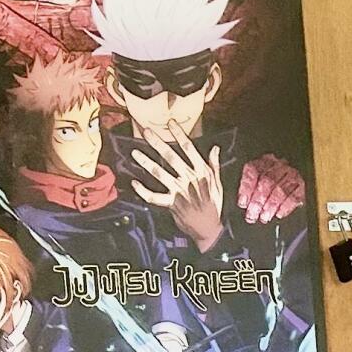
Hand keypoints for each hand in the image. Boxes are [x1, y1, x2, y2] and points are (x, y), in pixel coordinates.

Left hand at [131, 127, 225, 245]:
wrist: (209, 228)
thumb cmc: (214, 204)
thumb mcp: (217, 183)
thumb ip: (214, 164)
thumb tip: (215, 148)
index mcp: (201, 171)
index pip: (189, 148)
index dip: (179, 134)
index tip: (170, 122)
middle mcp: (189, 178)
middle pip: (171, 157)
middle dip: (157, 143)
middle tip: (146, 131)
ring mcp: (178, 191)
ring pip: (159, 173)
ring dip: (146, 162)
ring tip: (134, 152)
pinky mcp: (171, 203)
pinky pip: (153, 196)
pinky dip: (142, 191)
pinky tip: (134, 183)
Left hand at [238, 153, 305, 225]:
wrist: (293, 182)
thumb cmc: (267, 184)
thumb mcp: (255, 182)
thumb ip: (247, 189)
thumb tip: (243, 203)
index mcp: (263, 162)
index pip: (253, 171)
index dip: (246, 188)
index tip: (243, 203)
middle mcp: (278, 165)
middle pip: (267, 181)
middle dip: (258, 201)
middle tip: (252, 214)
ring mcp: (291, 175)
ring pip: (280, 189)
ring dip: (271, 206)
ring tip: (264, 217)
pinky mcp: (301, 186)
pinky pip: (294, 196)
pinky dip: (285, 207)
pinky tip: (278, 214)